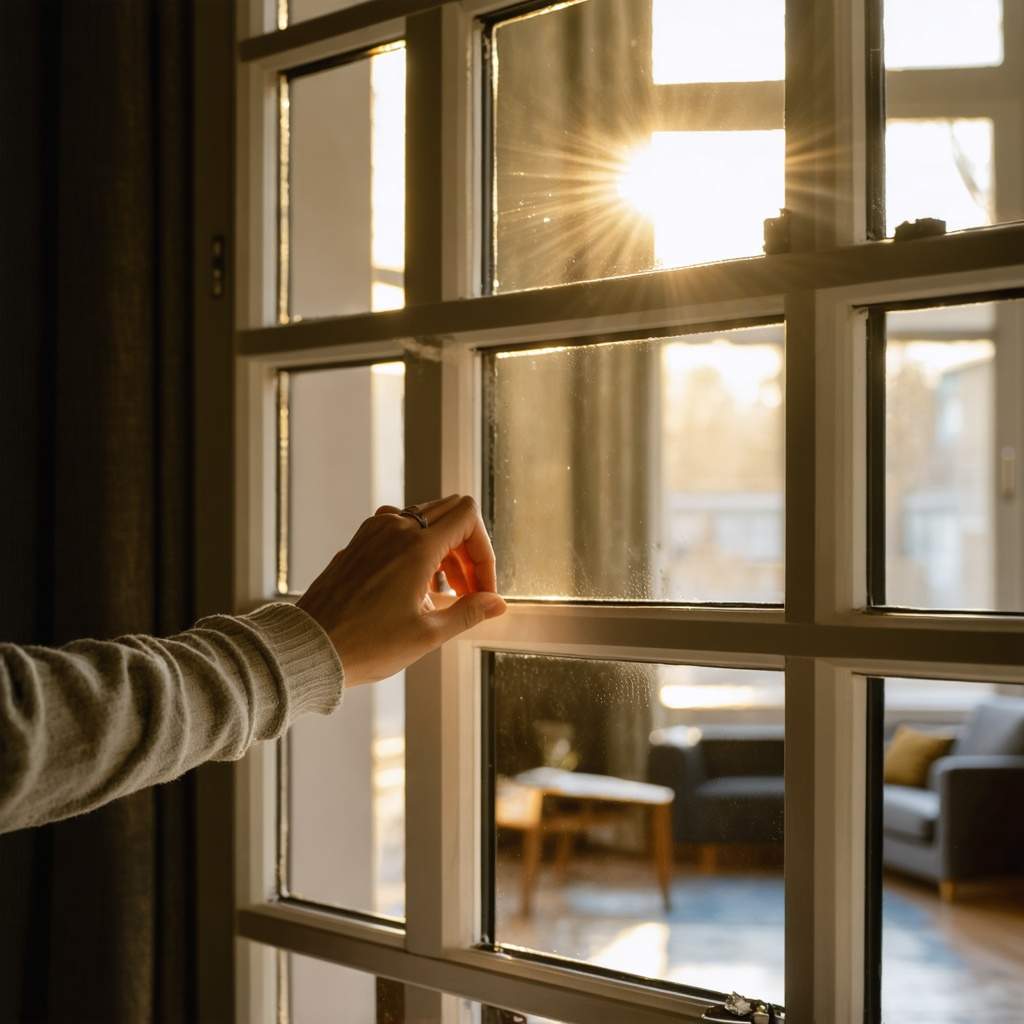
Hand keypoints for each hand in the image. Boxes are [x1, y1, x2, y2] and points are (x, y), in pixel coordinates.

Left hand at [297, 495, 506, 685]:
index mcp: (416, 547)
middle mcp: (395, 529)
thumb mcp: (427, 634)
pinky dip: (418, 549)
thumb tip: (497, 603)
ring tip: (443, 595)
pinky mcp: (359, 542)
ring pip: (426, 520)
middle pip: (450, 513)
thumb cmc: (366, 644)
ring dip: (445, 550)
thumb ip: (468, 612)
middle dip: (468, 550)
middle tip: (468, 591)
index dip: (484, 553)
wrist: (311, 647)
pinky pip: (400, 530)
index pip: (468, 518)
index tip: (481, 589)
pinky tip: (415, 587)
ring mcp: (373, 532)